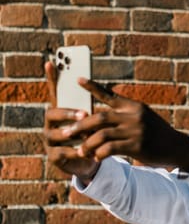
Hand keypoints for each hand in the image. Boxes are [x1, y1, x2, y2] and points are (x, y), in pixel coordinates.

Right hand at [43, 62, 100, 181]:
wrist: (91, 160)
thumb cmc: (92, 135)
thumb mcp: (95, 120)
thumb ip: (94, 107)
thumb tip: (103, 88)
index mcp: (62, 111)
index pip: (55, 92)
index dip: (52, 79)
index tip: (51, 63)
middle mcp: (51, 124)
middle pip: (52, 113)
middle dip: (67, 113)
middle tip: (84, 114)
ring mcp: (50, 140)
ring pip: (54, 133)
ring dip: (70, 133)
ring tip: (83, 134)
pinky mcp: (54, 156)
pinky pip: (60, 153)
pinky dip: (72, 151)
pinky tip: (82, 151)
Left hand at [65, 78, 188, 171]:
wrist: (177, 147)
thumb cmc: (157, 134)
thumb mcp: (144, 118)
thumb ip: (125, 115)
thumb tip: (100, 116)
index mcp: (134, 106)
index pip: (109, 95)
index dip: (93, 87)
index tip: (78, 80)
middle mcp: (134, 115)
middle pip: (99, 117)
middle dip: (80, 125)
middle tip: (67, 131)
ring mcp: (136, 130)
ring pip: (102, 134)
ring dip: (88, 143)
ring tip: (80, 151)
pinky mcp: (137, 146)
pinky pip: (111, 149)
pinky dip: (100, 154)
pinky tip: (96, 158)